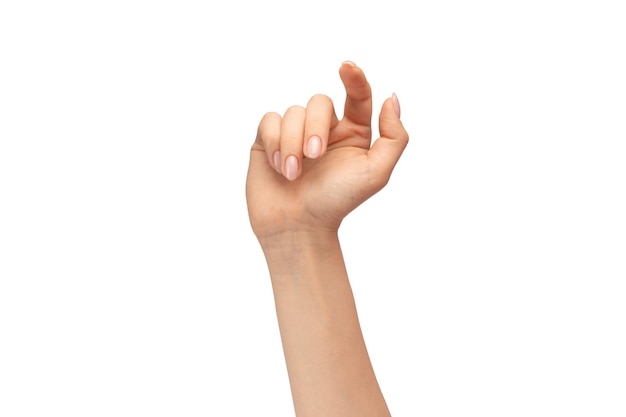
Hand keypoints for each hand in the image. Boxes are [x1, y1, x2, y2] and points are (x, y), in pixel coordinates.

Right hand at [246, 62, 408, 240]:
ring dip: (293, 143)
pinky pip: (269, 121)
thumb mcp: (376, 173)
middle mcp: (324, 129)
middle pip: (319, 102)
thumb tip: (391, 99)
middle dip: (315, 127)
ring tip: (294, 173)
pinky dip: (275, 143)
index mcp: (353, 133)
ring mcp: (295, 133)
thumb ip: (393, 137)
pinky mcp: (269, 139)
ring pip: (293, 112)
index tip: (346, 67)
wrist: (297, 227)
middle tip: (314, 156)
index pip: (357, 96)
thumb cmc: (336, 202)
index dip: (354, 78)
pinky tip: (280, 168)